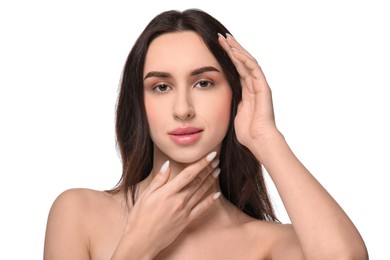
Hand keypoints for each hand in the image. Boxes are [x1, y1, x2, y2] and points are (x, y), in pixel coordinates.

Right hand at [111, 152, 220, 258]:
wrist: (141, 241)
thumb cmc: (139, 218)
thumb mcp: (145, 195)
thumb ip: (159, 180)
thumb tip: (167, 164)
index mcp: (168, 192)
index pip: (189, 173)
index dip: (201, 163)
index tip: (210, 155)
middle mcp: (179, 200)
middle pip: (197, 181)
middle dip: (208, 169)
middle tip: (216, 160)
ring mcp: (184, 211)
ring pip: (201, 192)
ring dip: (210, 181)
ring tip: (217, 171)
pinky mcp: (186, 221)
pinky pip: (202, 209)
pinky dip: (210, 201)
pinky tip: (217, 195)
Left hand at [218, 34, 279, 150]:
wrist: (259, 140)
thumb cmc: (247, 132)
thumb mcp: (233, 114)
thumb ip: (229, 104)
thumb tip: (216, 101)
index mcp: (247, 91)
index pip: (237, 69)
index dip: (228, 57)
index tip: (217, 47)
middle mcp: (254, 86)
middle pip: (242, 62)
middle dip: (232, 48)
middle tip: (221, 37)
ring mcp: (260, 86)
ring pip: (248, 62)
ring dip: (237, 50)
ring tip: (226, 39)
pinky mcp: (264, 88)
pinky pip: (254, 70)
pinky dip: (244, 60)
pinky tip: (235, 52)